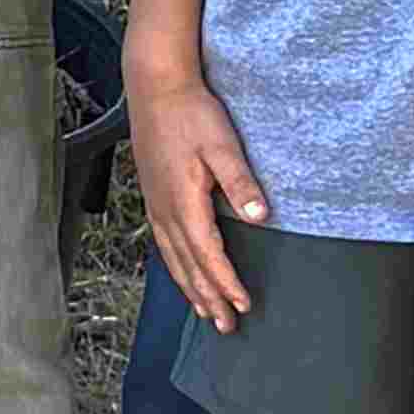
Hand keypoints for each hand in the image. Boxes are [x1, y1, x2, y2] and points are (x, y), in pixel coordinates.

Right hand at [127, 61, 267, 333]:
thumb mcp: (222, 144)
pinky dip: (176, 266)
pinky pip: (164, 244)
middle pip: (188, 266)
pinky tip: (183, 271)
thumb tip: (260, 216)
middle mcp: (166, 210)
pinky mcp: (153, 196)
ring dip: (190, 288)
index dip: (226, 283)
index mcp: (184, 202)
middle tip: (226, 326)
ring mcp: (156, 204)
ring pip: (173, 258)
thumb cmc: (190, 113)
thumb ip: (240, 181)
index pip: (208, 254)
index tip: (244, 305)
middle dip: (208, 298)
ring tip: (205, 312)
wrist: (154, 87)